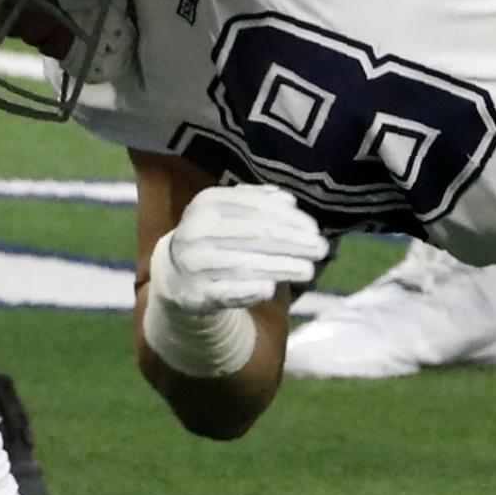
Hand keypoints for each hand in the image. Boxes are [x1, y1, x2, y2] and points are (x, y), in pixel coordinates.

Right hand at [150, 185, 329, 314]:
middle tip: (321, 249)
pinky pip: (228, 293)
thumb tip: (289, 201)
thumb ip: (258, 201)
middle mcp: (196, 230)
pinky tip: (272, 288)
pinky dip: (251, 291)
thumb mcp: (229, 211)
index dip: (288, 217)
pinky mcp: (194, 293)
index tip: (313, 228)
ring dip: (282, 268)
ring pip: (246, 265)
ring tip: (309, 270)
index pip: (254, 207)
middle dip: (293, 242)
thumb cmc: (214, 236)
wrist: (175, 275)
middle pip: (254, 235)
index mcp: (207, 202)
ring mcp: (193, 263)